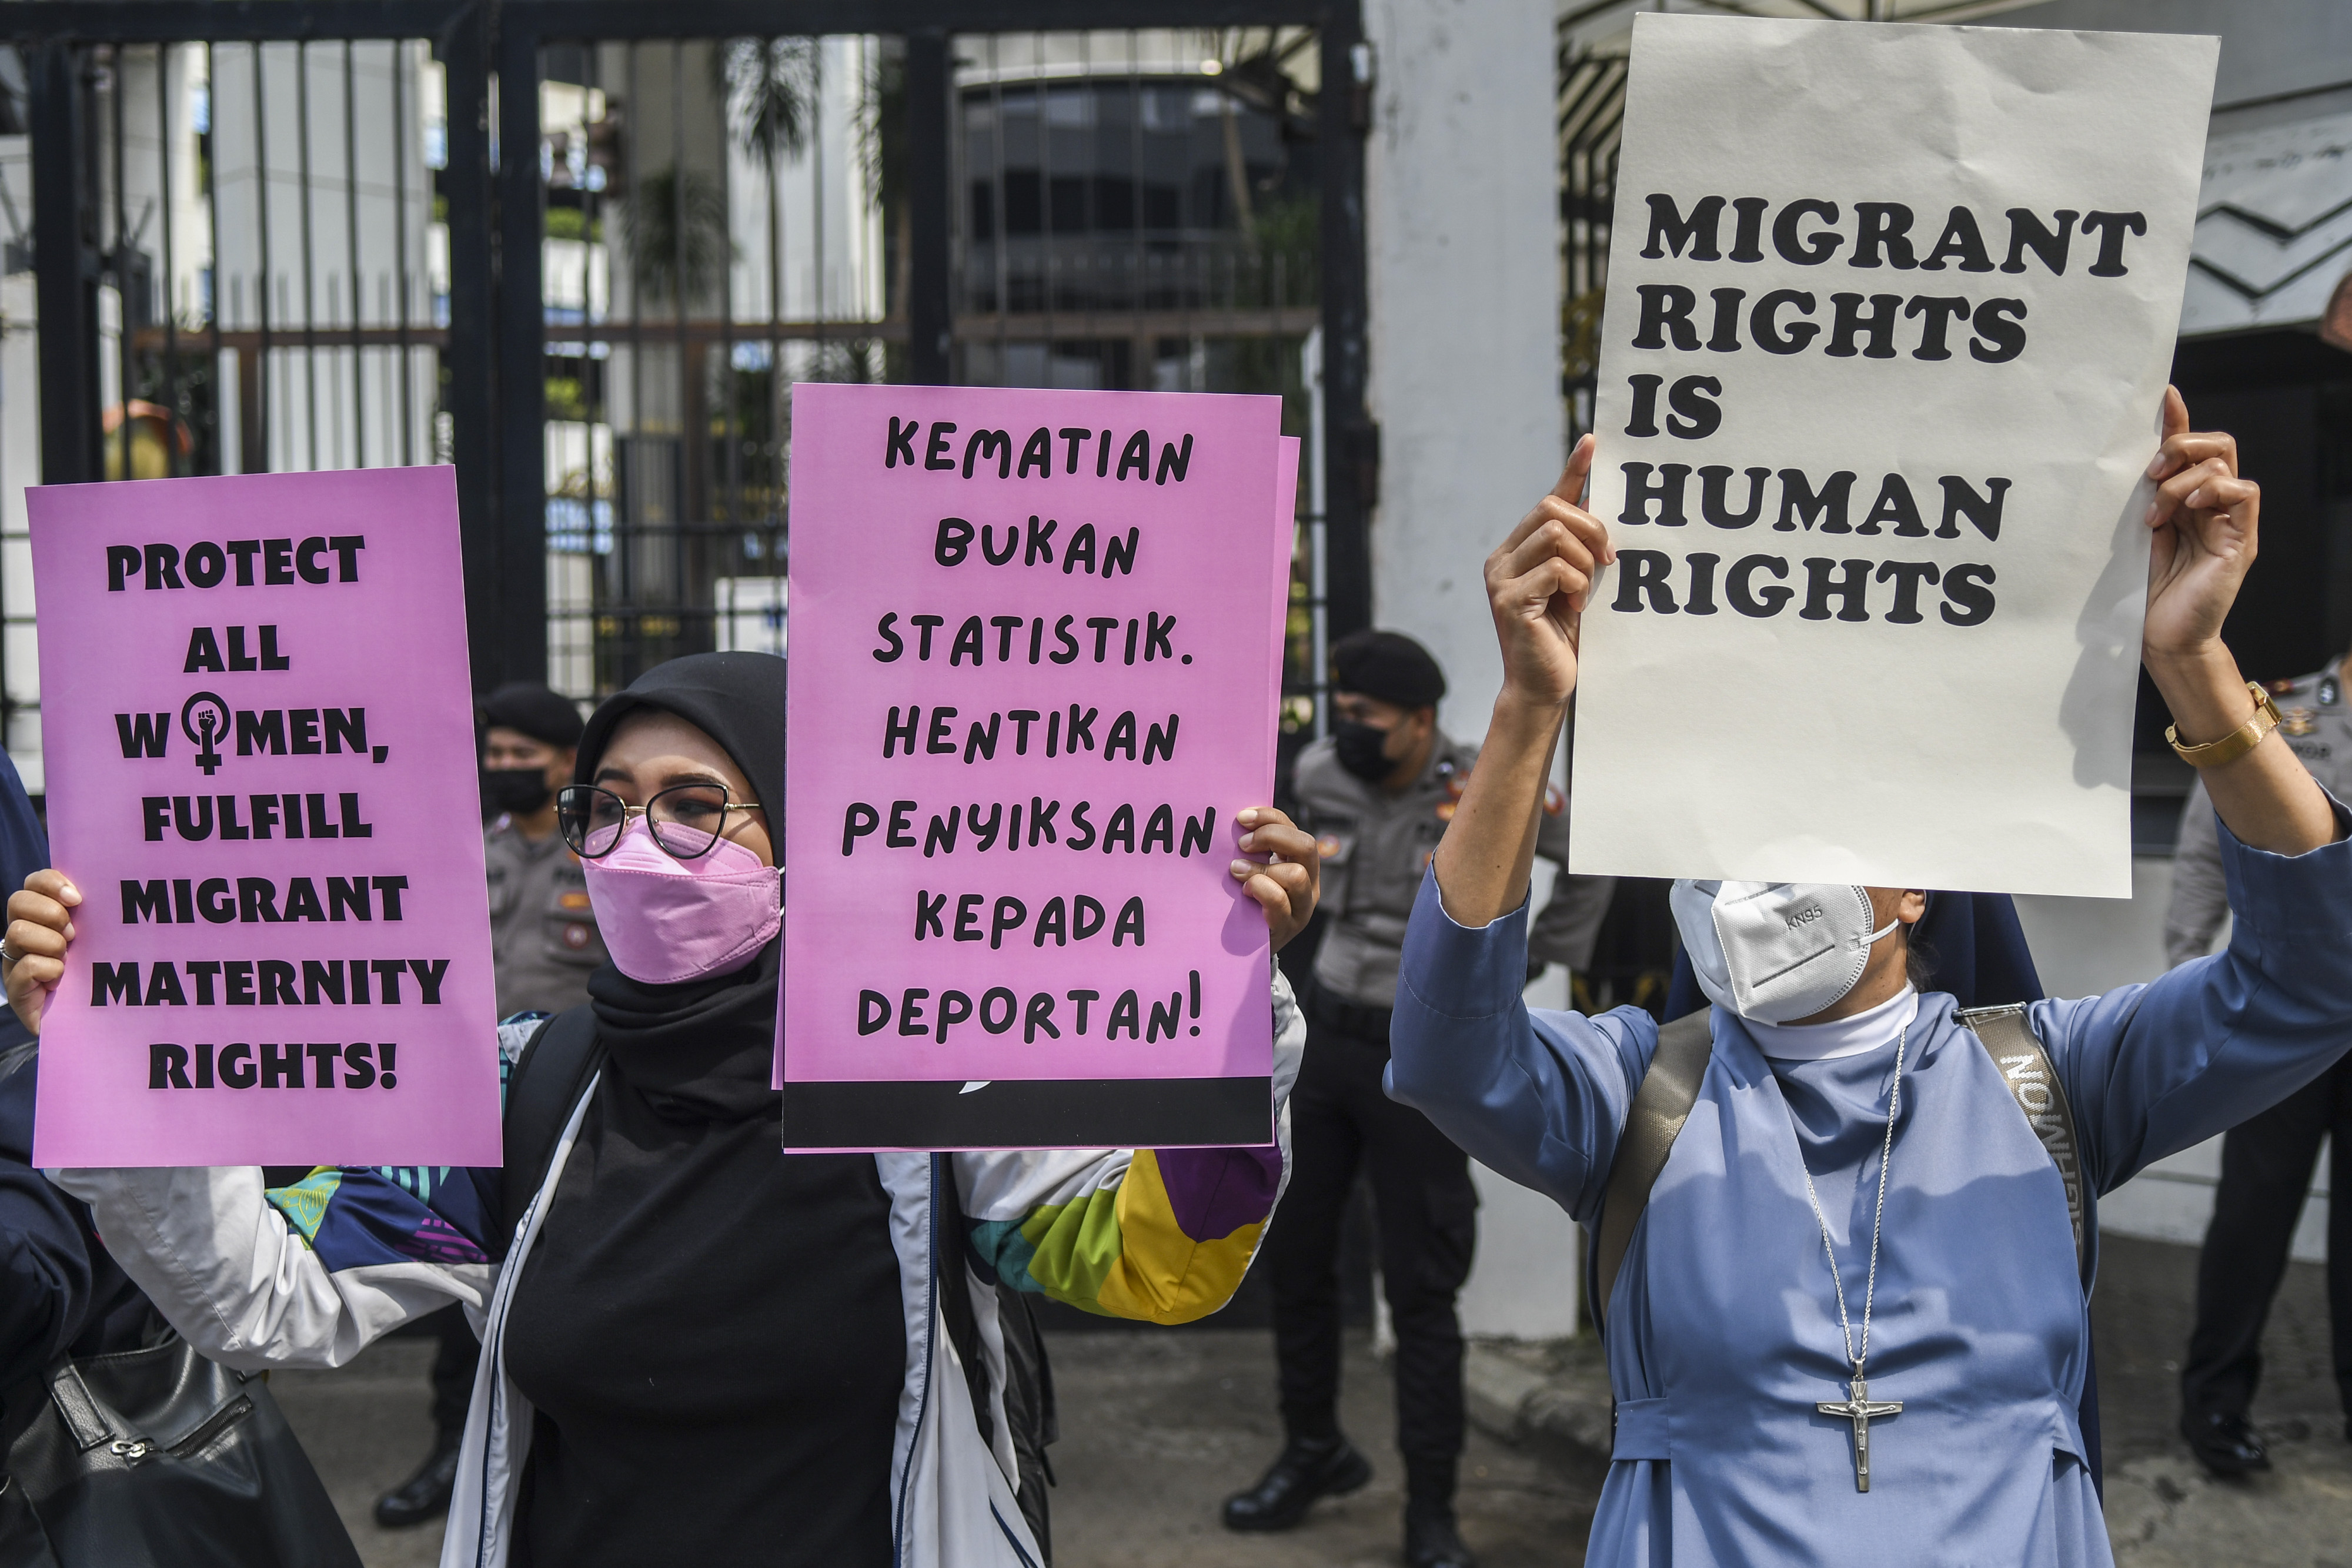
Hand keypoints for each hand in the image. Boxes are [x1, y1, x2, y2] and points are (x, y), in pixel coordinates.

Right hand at [5, 871, 80, 1035]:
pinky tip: (60, 980)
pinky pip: (26, 965)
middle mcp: (23, 934)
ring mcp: (15, 960)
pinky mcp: (16, 988)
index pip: (34, 883)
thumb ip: (92, 911)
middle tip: (74, 934)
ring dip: (51, 943)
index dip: (51, 883)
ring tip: (67, 958)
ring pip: (17, 931)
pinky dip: (49, 970)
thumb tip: (99, 887)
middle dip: (51, 913)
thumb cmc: (96, 972)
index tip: (77, 898)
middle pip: (18, 901)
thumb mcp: (96, 937)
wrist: (90, 1020)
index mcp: (41, 916)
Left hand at [1230, 807, 1318, 950]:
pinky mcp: (1288, 927)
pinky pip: (1279, 902)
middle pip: (1306, 845)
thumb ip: (1254, 851)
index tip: (1241, 818)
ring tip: (1238, 872)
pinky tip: (1245, 892)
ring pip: (1296, 875)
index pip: (1294, 828)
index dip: (1269, 817)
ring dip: (1261, 869)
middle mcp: (1309, 882)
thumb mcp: (1255, 870)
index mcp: (1301, 863)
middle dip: (1271, 837)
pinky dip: (1260, 890)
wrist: (1248, 947)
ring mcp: (1302, 906)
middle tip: (1242, 845)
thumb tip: (1236, 822)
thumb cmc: (1248, 901)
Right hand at [1486, 434, 1613, 711]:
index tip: (1594, 441)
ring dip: (1583, 563)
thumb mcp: (1579, 585)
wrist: (1544, 688)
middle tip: (1608, 560)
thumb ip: (1582, 550)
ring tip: (1583, 593)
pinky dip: (1576, 585)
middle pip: (1551, 509)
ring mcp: (1500, 578)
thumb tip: (1602, 506)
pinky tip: (1572, 607)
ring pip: (1554, 535)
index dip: (1573, 470)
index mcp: (1518, 551)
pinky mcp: (1508, 600)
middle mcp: (1502, 559)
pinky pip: (1556, 569)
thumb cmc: (1563, 639)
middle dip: (1590, 528)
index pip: (1549, 500)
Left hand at [2143, 386, 2258, 661]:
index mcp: (2186, 500)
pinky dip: (2215, 489)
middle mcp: (2212, 506)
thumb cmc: (2143, 591)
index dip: (2179, 419)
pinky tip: (2189, 506)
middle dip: (2181, 445)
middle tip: (2151, 471)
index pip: (2192, 448)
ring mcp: (2229, 521)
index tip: (2162, 396)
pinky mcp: (2241, 539)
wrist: (2160, 637)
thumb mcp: (2134, 531)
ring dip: (2183, 479)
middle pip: (2217, 445)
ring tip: (2156, 512)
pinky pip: (2243, 492)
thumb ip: (2140, 495)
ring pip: (2224, 464)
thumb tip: (2129, 457)